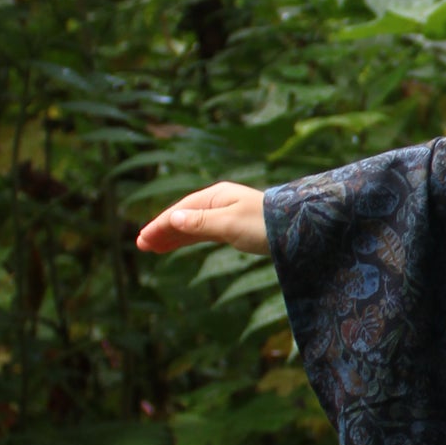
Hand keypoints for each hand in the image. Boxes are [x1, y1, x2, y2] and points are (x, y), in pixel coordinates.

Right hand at [135, 182, 268, 256]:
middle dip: (163, 230)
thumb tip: (173, 218)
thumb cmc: (268, 224)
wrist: (302, 227)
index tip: (143, 239)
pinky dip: (190, 238)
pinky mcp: (237, 227)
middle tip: (142, 245)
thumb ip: (201, 222)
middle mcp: (220, 202)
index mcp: (217, 196)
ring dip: (174, 235)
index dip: (160, 225)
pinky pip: (206, 231)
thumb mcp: (231, 224)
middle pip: (184, 216)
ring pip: (193, 225)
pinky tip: (181, 243)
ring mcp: (228, 214)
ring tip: (154, 248)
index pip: (181, 211)